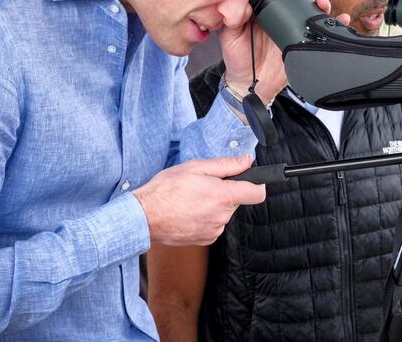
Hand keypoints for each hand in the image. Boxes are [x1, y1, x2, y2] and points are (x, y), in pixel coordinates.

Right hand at [134, 155, 264, 245]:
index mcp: (222, 197)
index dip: (257, 184)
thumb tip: (246, 161)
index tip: (251, 180)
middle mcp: (222, 217)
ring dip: (214, 205)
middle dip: (225, 192)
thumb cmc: (165, 190)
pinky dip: (206, 218)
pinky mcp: (205, 240)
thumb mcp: (195, 167)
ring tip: (192, 199)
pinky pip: (214, 224)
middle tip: (203, 185)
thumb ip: (226, 165)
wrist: (145, 217)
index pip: (257, 193)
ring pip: (224, 213)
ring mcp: (214, 230)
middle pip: (237, 201)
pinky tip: (189, 211)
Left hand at [220, 0, 349, 104]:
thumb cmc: (238, 58)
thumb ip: (234, 18)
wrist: (251, 84)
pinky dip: (336, 23)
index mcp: (264, 9)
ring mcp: (295, 28)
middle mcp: (282, 15)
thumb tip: (243, 1)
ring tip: (322, 2)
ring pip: (313, 9)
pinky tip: (342, 19)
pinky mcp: (306, 42)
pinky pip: (324, 31)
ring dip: (321, 0)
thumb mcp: (230, 36)